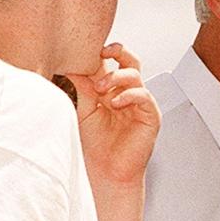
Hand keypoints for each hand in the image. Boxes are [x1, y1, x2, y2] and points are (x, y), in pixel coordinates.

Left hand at [65, 43, 160, 184]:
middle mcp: (127, 93)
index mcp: (112, 89)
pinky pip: (144, 96)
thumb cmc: (95, 143)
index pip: (111, 63)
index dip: (102, 53)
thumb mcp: (83, 109)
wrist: (106, 170)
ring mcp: (140, 103)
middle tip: (104, 52)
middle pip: (130, 61)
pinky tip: (115, 103)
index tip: (87, 49)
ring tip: (101, 90)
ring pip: (135, 75)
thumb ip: (80, 87)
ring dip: (117, 77)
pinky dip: (129, 95)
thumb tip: (68, 65)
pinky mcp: (151, 115)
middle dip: (119, 51)